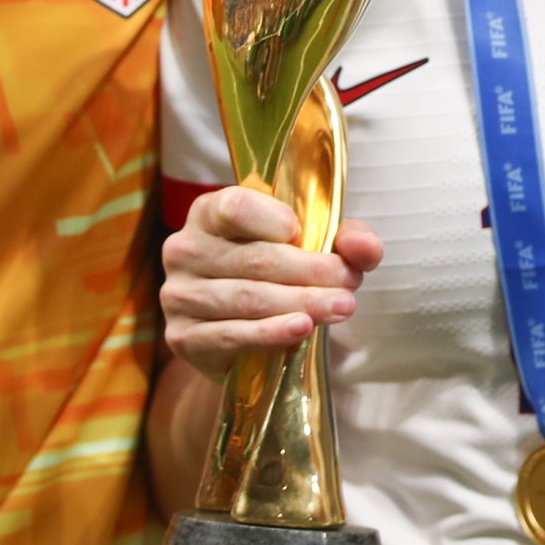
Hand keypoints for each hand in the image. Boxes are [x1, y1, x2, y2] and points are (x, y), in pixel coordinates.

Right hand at [160, 186, 384, 376]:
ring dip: (301, 303)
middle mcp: (185, 249)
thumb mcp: (314, 247)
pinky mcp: (182, 338)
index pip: (234, 207)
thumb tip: (365, 248)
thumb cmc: (278, 276)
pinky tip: (302, 329)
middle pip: (253, 259)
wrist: (243, 338)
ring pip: (247, 297)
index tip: (316, 238)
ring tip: (341, 307)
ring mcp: (179, 295)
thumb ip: (345, 240)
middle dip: (310, 271)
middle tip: (350, 283)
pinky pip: (231, 335)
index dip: (276, 220)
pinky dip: (270, 333)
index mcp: (208, 213)